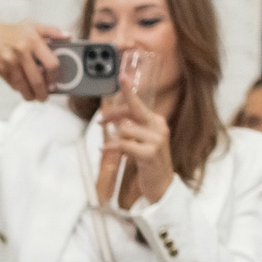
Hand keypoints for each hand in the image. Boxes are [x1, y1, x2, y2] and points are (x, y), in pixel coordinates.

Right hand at [0, 21, 67, 102]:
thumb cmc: (9, 32)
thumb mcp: (31, 26)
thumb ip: (51, 31)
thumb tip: (69, 36)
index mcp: (33, 40)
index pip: (51, 63)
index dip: (54, 77)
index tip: (54, 83)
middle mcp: (22, 51)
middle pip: (38, 80)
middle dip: (43, 93)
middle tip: (45, 96)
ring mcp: (10, 62)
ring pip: (24, 86)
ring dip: (31, 95)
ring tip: (34, 97)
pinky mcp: (0, 70)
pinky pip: (13, 84)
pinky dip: (19, 89)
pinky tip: (22, 89)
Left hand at [100, 82, 174, 203]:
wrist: (161, 184)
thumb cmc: (147, 161)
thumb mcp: (140, 140)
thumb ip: (130, 127)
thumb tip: (114, 119)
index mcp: (156, 121)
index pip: (139, 103)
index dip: (128, 91)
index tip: (121, 76)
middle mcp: (159, 127)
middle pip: (130, 112)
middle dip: (112, 115)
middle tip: (100, 121)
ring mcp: (157, 140)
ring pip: (125, 130)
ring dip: (116, 139)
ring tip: (119, 148)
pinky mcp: (150, 153)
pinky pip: (124, 144)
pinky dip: (113, 147)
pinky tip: (106, 149)